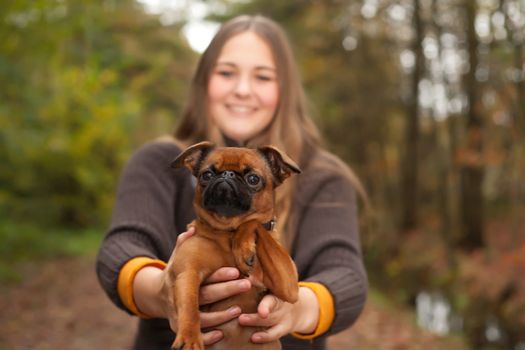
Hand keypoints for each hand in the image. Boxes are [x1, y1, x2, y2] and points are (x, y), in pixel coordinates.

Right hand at [160, 227, 251, 345]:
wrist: (157, 295)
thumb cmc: (175, 272)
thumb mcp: (176, 257)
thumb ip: (184, 243)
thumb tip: (192, 229)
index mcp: (181, 279)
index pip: (202, 277)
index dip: (218, 275)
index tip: (236, 271)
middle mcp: (179, 298)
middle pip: (205, 296)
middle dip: (227, 291)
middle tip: (247, 284)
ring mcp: (179, 315)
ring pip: (201, 318)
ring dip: (221, 316)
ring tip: (239, 310)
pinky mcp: (181, 328)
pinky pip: (195, 335)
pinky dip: (208, 337)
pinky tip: (222, 334)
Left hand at [237, 287, 318, 342]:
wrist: (299, 310)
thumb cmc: (277, 294)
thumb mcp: (274, 284)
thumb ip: (261, 279)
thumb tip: (244, 270)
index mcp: (277, 289)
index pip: (271, 284)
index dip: (261, 284)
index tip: (250, 280)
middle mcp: (281, 302)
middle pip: (271, 303)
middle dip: (259, 305)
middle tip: (243, 306)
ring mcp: (283, 316)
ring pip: (270, 319)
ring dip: (255, 320)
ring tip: (241, 320)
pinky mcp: (283, 328)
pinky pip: (274, 333)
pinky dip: (265, 336)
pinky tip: (253, 338)